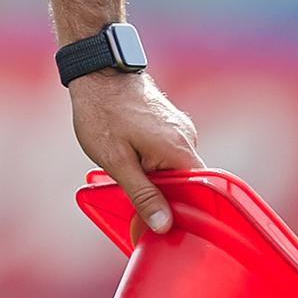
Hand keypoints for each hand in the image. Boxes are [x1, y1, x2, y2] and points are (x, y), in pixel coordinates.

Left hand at [74, 71, 202, 236]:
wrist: (98, 72)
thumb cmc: (104, 113)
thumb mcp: (117, 162)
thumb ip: (142, 194)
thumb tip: (163, 224)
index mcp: (179, 150)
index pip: (198, 192)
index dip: (183, 212)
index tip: (162, 225)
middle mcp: (187, 138)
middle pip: (185, 182)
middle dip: (162, 197)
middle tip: (135, 204)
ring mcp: (180, 129)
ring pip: (174, 168)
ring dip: (154, 179)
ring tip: (126, 175)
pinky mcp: (169, 124)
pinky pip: (167, 154)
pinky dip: (152, 163)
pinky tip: (129, 161)